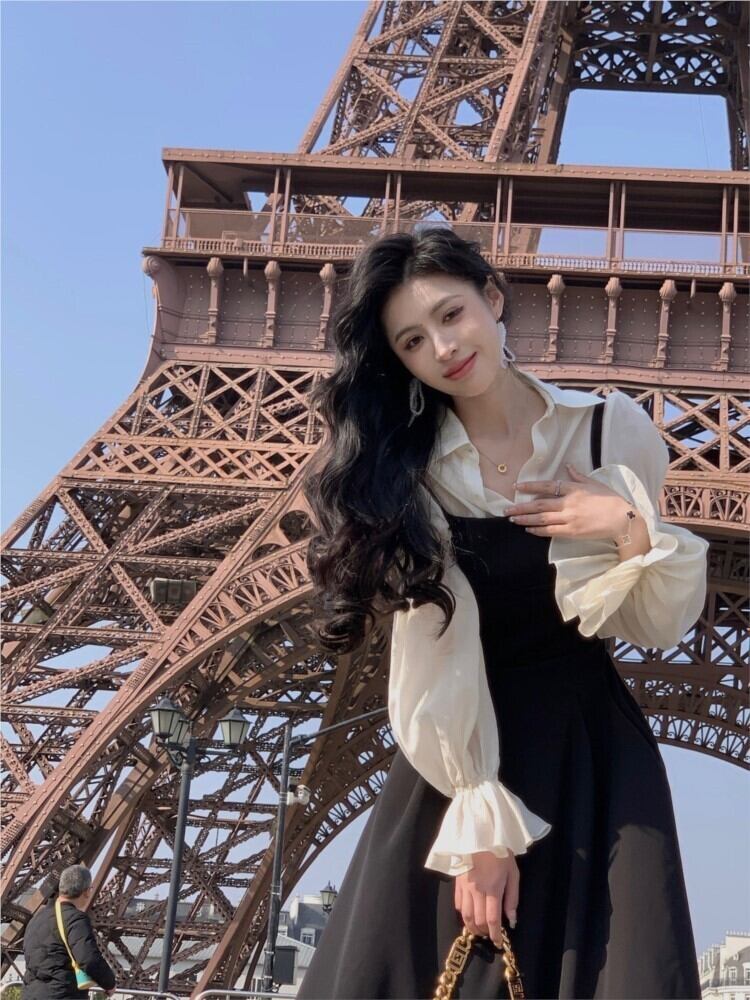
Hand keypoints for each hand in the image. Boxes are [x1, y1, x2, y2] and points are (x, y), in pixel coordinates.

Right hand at [454, 850, 518, 947]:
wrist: (481, 834)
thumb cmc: (501, 853)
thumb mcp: (513, 874)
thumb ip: (512, 898)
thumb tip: (511, 920)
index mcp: (493, 889)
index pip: (492, 920)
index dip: (495, 935)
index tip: (499, 942)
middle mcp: (477, 891)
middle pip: (478, 920)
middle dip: (485, 932)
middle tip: (490, 935)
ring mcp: (465, 887)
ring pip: (466, 916)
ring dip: (472, 927)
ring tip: (479, 930)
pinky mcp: (457, 882)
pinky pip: (458, 904)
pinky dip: (463, 914)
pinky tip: (470, 914)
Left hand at [506, 464, 639, 541]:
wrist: (622, 519)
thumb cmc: (610, 499)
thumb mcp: (594, 483)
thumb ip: (578, 476)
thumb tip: (568, 465)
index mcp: (573, 489)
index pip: (547, 485)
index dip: (530, 486)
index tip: (516, 486)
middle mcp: (568, 503)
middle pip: (539, 504)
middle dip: (521, 507)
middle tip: (506, 509)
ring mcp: (569, 518)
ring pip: (541, 519)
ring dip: (525, 519)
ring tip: (512, 519)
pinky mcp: (572, 531)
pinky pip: (550, 531)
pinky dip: (538, 530)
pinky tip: (528, 529)